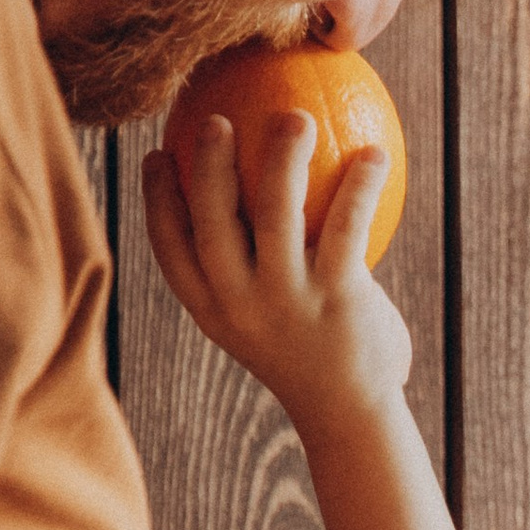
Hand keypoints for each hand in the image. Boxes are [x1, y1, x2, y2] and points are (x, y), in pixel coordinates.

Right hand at [142, 107, 409, 436]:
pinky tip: (375, 154)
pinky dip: (360, 186)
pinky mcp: (338, 299)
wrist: (349, 413)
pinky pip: (346, 227)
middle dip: (209, 164)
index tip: (156, 155)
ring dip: (284, 158)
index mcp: (211, 309)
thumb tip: (243, 197)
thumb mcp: (259, 321)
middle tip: (217, 118)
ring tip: (296, 116)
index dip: (155, 199)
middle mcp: (240, 304)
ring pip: (277, 214)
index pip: (168, 248)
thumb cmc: (305, 354)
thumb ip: (244, 270)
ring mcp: (288, 302)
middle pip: (211, 221)